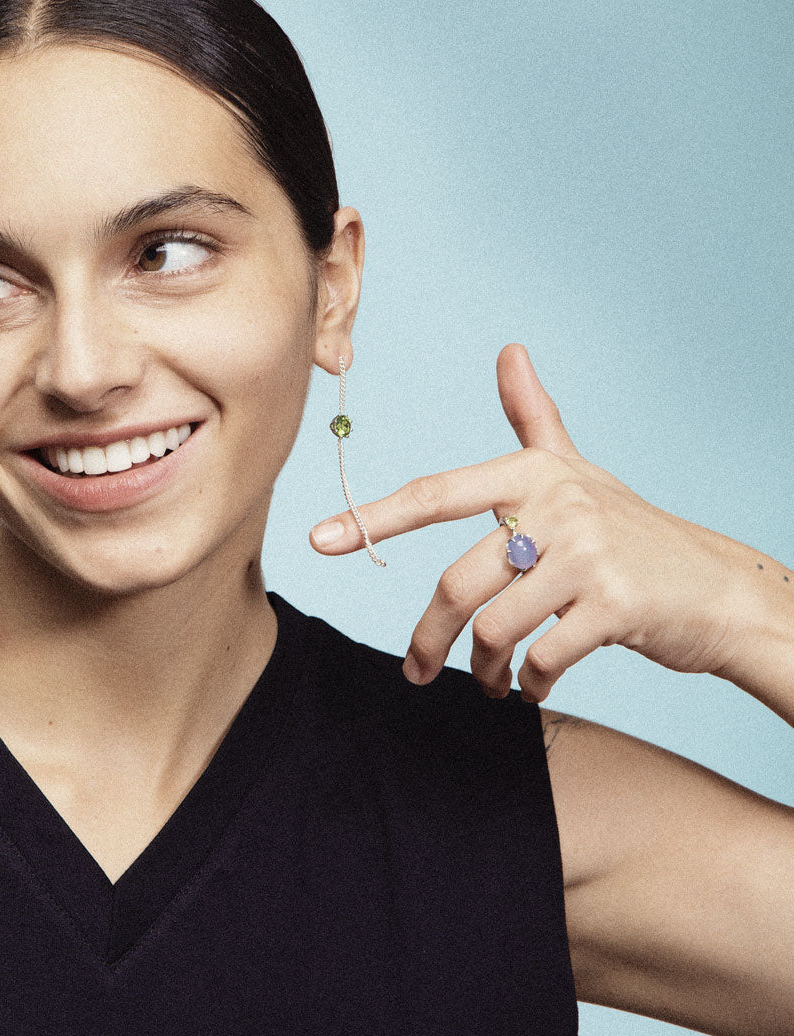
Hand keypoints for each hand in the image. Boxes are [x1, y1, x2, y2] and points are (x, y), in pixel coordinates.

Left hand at [310, 343, 748, 699]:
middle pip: (458, 585)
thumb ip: (534, 419)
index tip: (320, 540)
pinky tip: (534, 686)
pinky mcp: (615, 607)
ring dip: (482, 670)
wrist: (715, 587)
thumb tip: (508, 349)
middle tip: (416, 671)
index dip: (374, 519)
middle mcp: (559, 506)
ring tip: (488, 683)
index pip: (437, 494)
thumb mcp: (578, 472)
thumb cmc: (633, 531)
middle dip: (429, 639)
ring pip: (495, 628)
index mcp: (535, 474)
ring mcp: (589, 556)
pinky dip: (529, 684)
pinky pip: (541, 658)